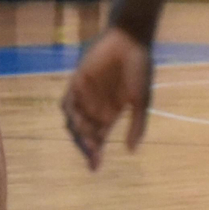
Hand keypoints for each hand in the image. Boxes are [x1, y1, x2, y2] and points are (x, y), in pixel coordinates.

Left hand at [62, 27, 153, 170]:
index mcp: (110, 114)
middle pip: (84, 134)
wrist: (130, 41)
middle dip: (86, 147)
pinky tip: (76, 120)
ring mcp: (85, 96)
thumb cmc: (139, 69)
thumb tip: (131, 150)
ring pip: (74, 122)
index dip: (95, 155)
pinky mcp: (76, 82)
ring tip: (88, 139)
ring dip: (79, 133)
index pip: (99, 140)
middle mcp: (95, 108)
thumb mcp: (141, 101)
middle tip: (92, 154)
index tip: (95, 168)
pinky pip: (67, 102)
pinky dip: (69, 113)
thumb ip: (136, 125)